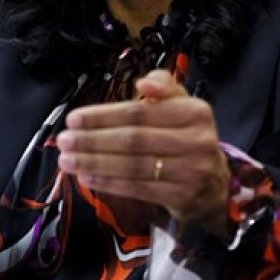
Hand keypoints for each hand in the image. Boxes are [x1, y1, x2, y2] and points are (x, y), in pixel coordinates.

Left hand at [56, 70, 230, 235]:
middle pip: (134, 139)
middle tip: (64, 140)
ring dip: (95, 162)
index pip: (140, 112)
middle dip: (93, 140)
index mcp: (196, 111)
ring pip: (133, 165)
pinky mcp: (183, 197)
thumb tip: (143, 82)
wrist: (215, 185)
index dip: (103, 115)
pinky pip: (138, 188)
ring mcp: (192, 171)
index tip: (74, 119)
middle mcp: (198, 140)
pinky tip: (88, 176)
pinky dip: (109, 182)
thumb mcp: (183, 108)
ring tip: (68, 159)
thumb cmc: (188, 139)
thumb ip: (164, 89)